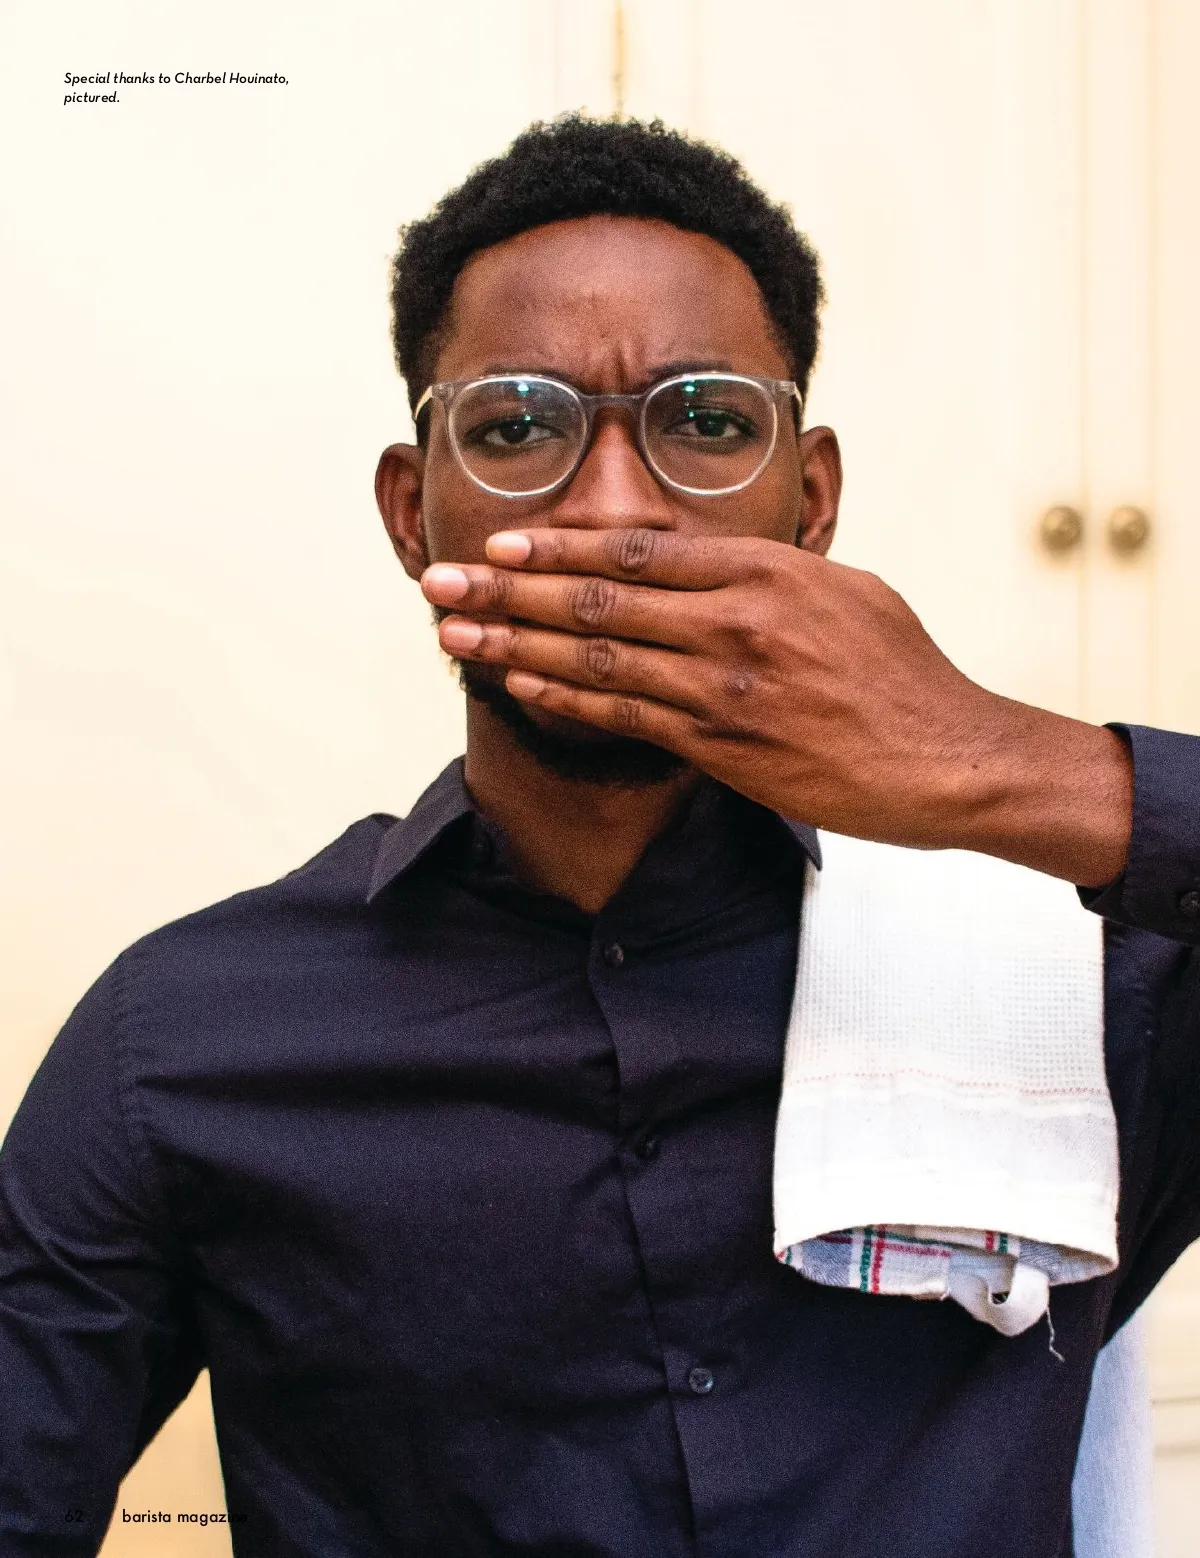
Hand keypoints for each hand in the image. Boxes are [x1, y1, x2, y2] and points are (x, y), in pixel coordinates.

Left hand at [420, 527, 1132, 883]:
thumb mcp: (849, 592)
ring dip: (513, 642)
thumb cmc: (904, 674)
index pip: (639, 550)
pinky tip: (516, 684)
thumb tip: (716, 564)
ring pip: (597, 658)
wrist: (950, 760)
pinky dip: (564, 699)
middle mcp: (738, 622)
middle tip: (437, 582)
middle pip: (598, 598)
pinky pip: (626, 718)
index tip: (499, 544)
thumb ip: (772, 573)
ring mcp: (727, 687)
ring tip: (451, 634)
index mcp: (768, 572)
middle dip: (506, 590)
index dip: (558, 546)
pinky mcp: (724, 747)